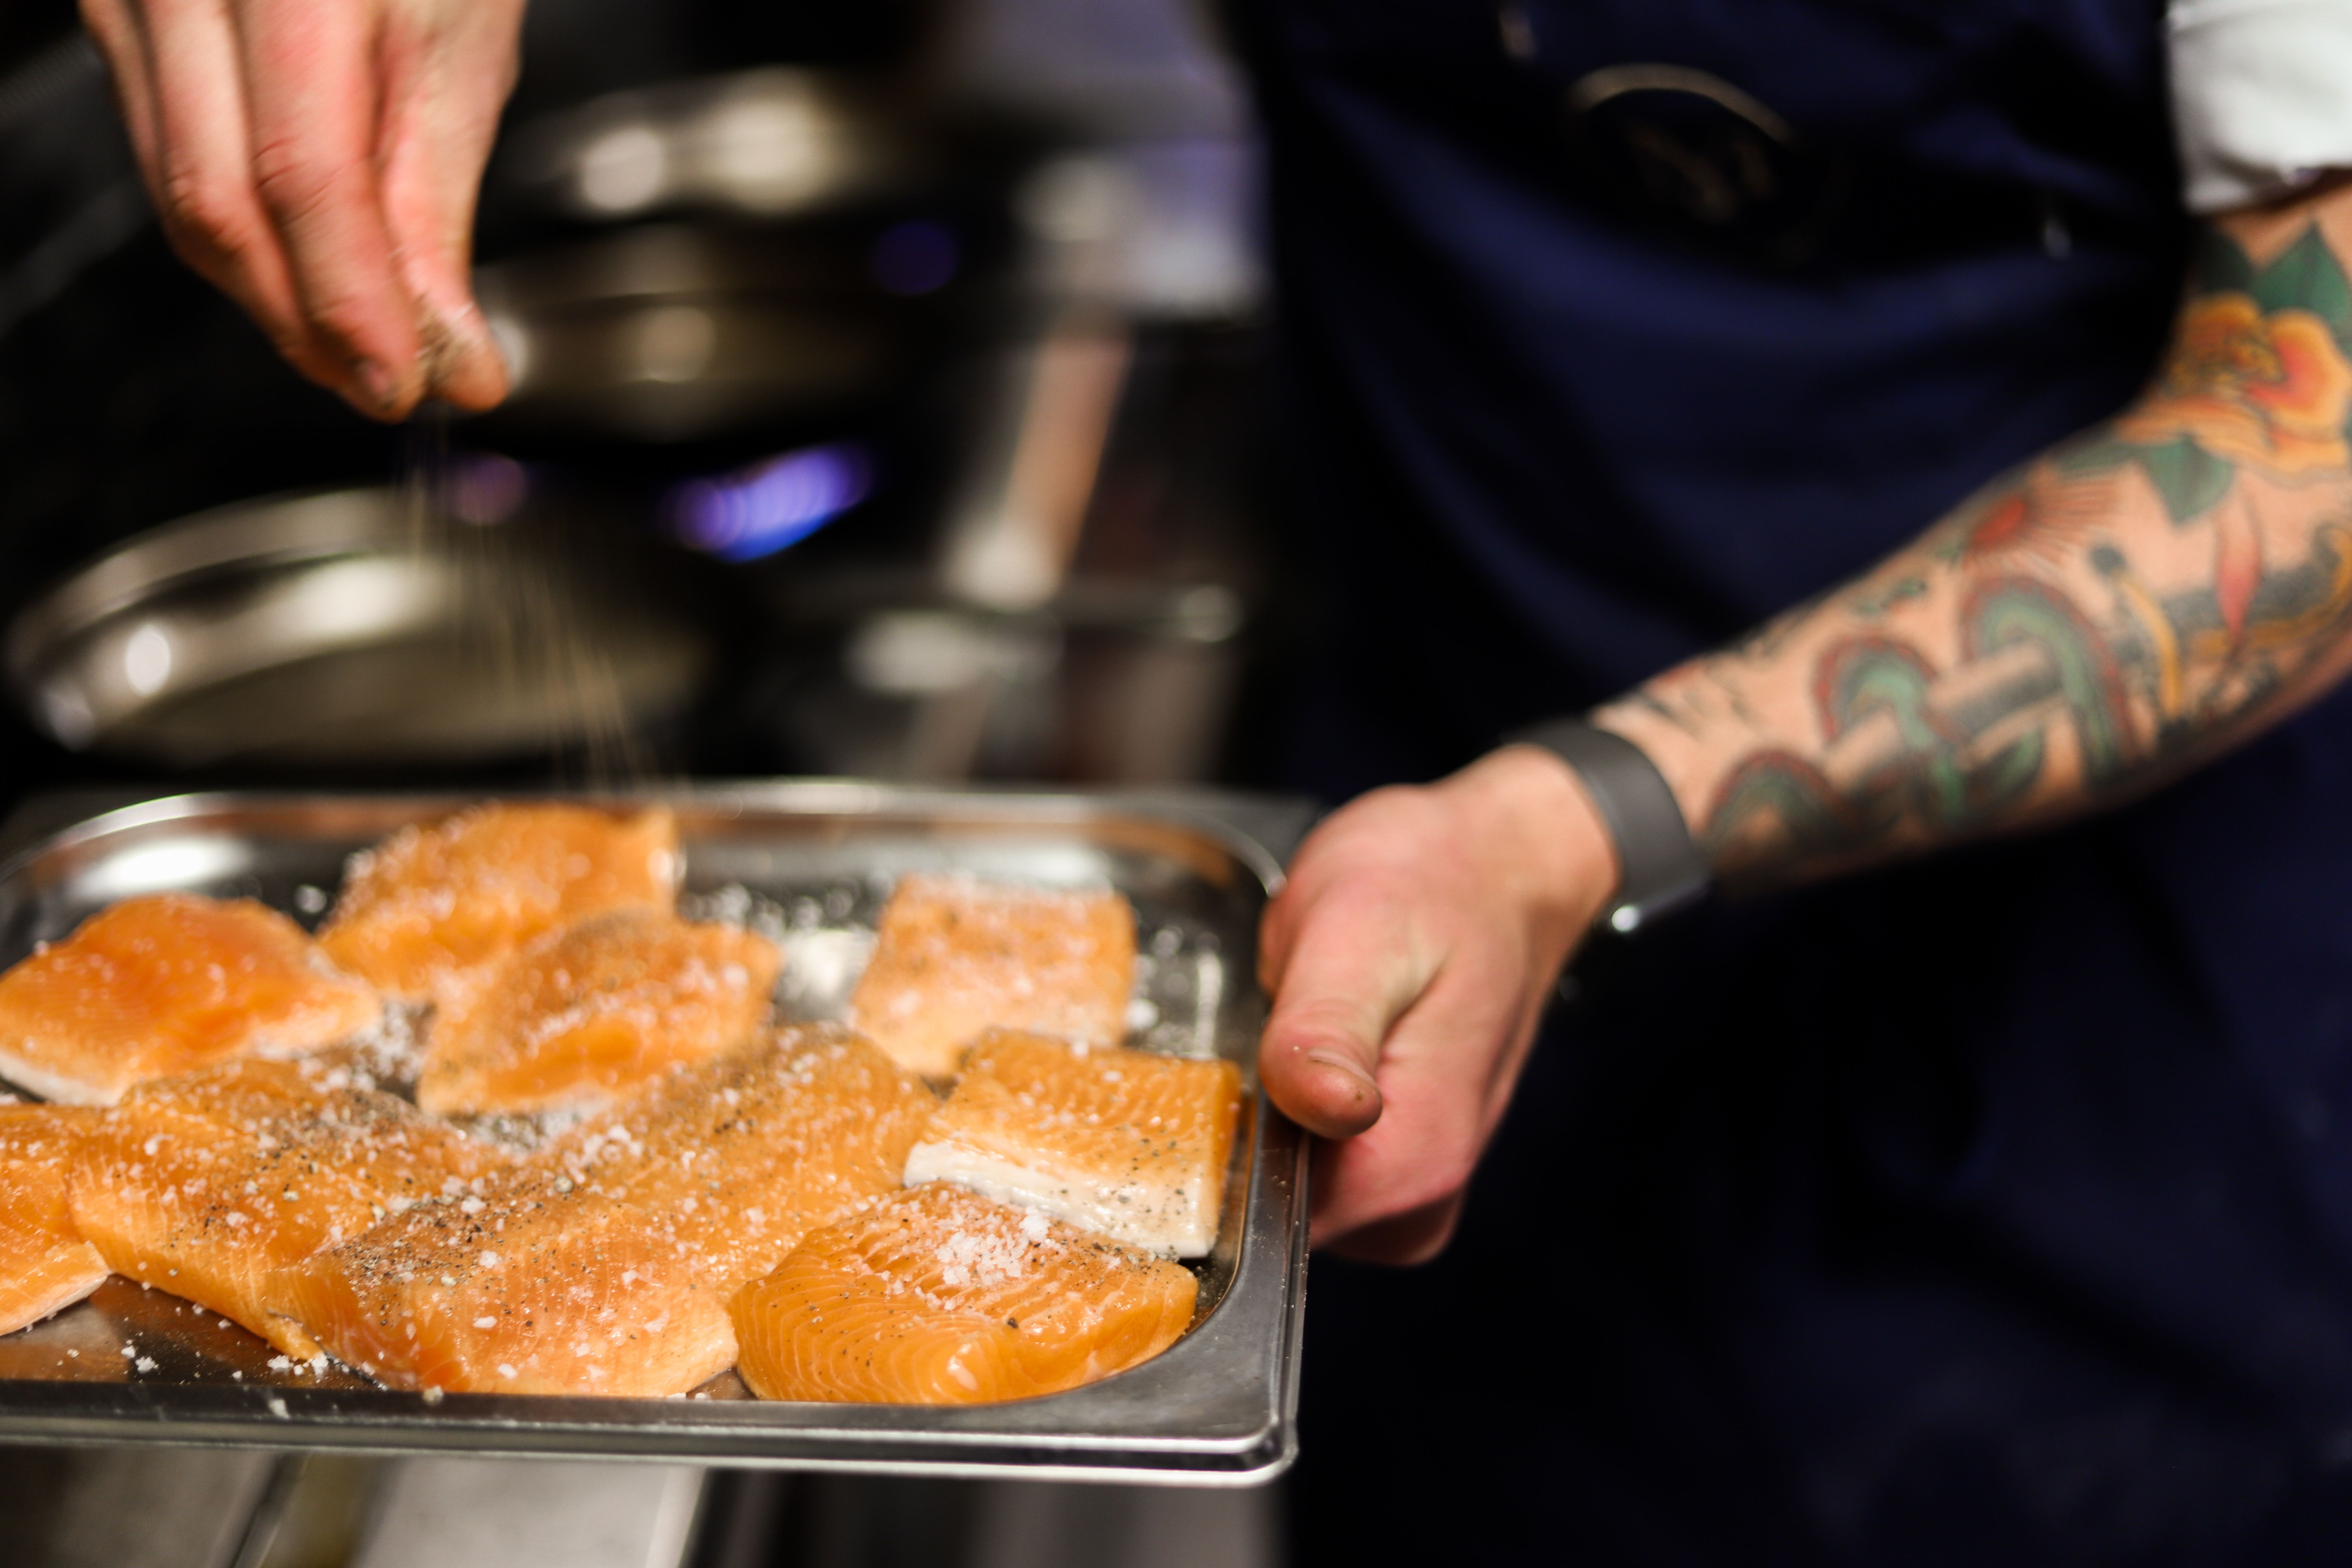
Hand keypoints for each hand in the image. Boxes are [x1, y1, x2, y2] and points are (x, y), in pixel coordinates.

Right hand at [81, 0, 526, 418]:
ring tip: (356, 344)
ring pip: (180, 193)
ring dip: (270, 293)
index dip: (351, 306)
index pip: (303, 181)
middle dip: (305, 323)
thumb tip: (453, 354)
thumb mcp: (457, 48)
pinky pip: (164, 149)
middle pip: (219, 205)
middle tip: (385, 384)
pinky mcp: (113, 11)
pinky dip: (237, 230)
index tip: (408, 385)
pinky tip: (300, 265)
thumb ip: (437, 206)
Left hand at [1257, 745, 1617, 1262]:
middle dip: (1232, 1134)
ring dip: (1256, 1120)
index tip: (1216, 1073)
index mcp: (1413, 1160)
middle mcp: (1419, 1199)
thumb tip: (1327, 1107)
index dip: (1216, 1155)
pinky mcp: (1397, 1172)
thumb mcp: (1360, 929)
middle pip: (1270, 1219)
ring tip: (1282, 1027)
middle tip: (1253, 1026)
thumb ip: (1331, 1026)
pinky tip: (1298, 1053)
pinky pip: (1309, 1176)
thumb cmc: (1432, 885)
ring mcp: (1412, 1192)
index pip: (1269, 1222)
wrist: (1499, 869)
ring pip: (1282, 1197)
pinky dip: (1282, 1119)